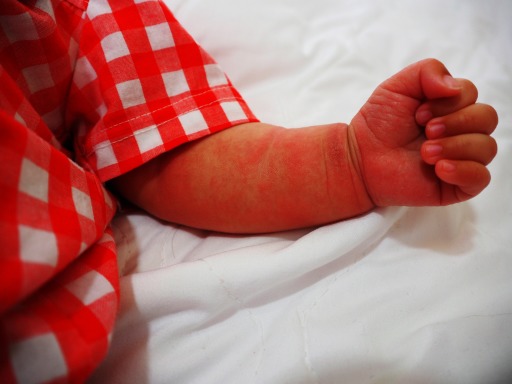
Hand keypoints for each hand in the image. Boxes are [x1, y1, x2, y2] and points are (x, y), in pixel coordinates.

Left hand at [348, 58, 497, 206]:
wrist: (360, 158)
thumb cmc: (378, 124)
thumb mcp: (397, 86)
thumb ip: (428, 70)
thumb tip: (455, 87)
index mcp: (451, 107)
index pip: (471, 95)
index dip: (448, 102)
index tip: (418, 115)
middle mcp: (461, 131)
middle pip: (486, 118)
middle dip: (455, 122)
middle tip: (426, 131)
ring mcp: (461, 159)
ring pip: (487, 147)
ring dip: (455, 146)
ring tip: (425, 153)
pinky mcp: (456, 185)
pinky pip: (481, 178)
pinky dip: (464, 171)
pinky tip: (439, 169)